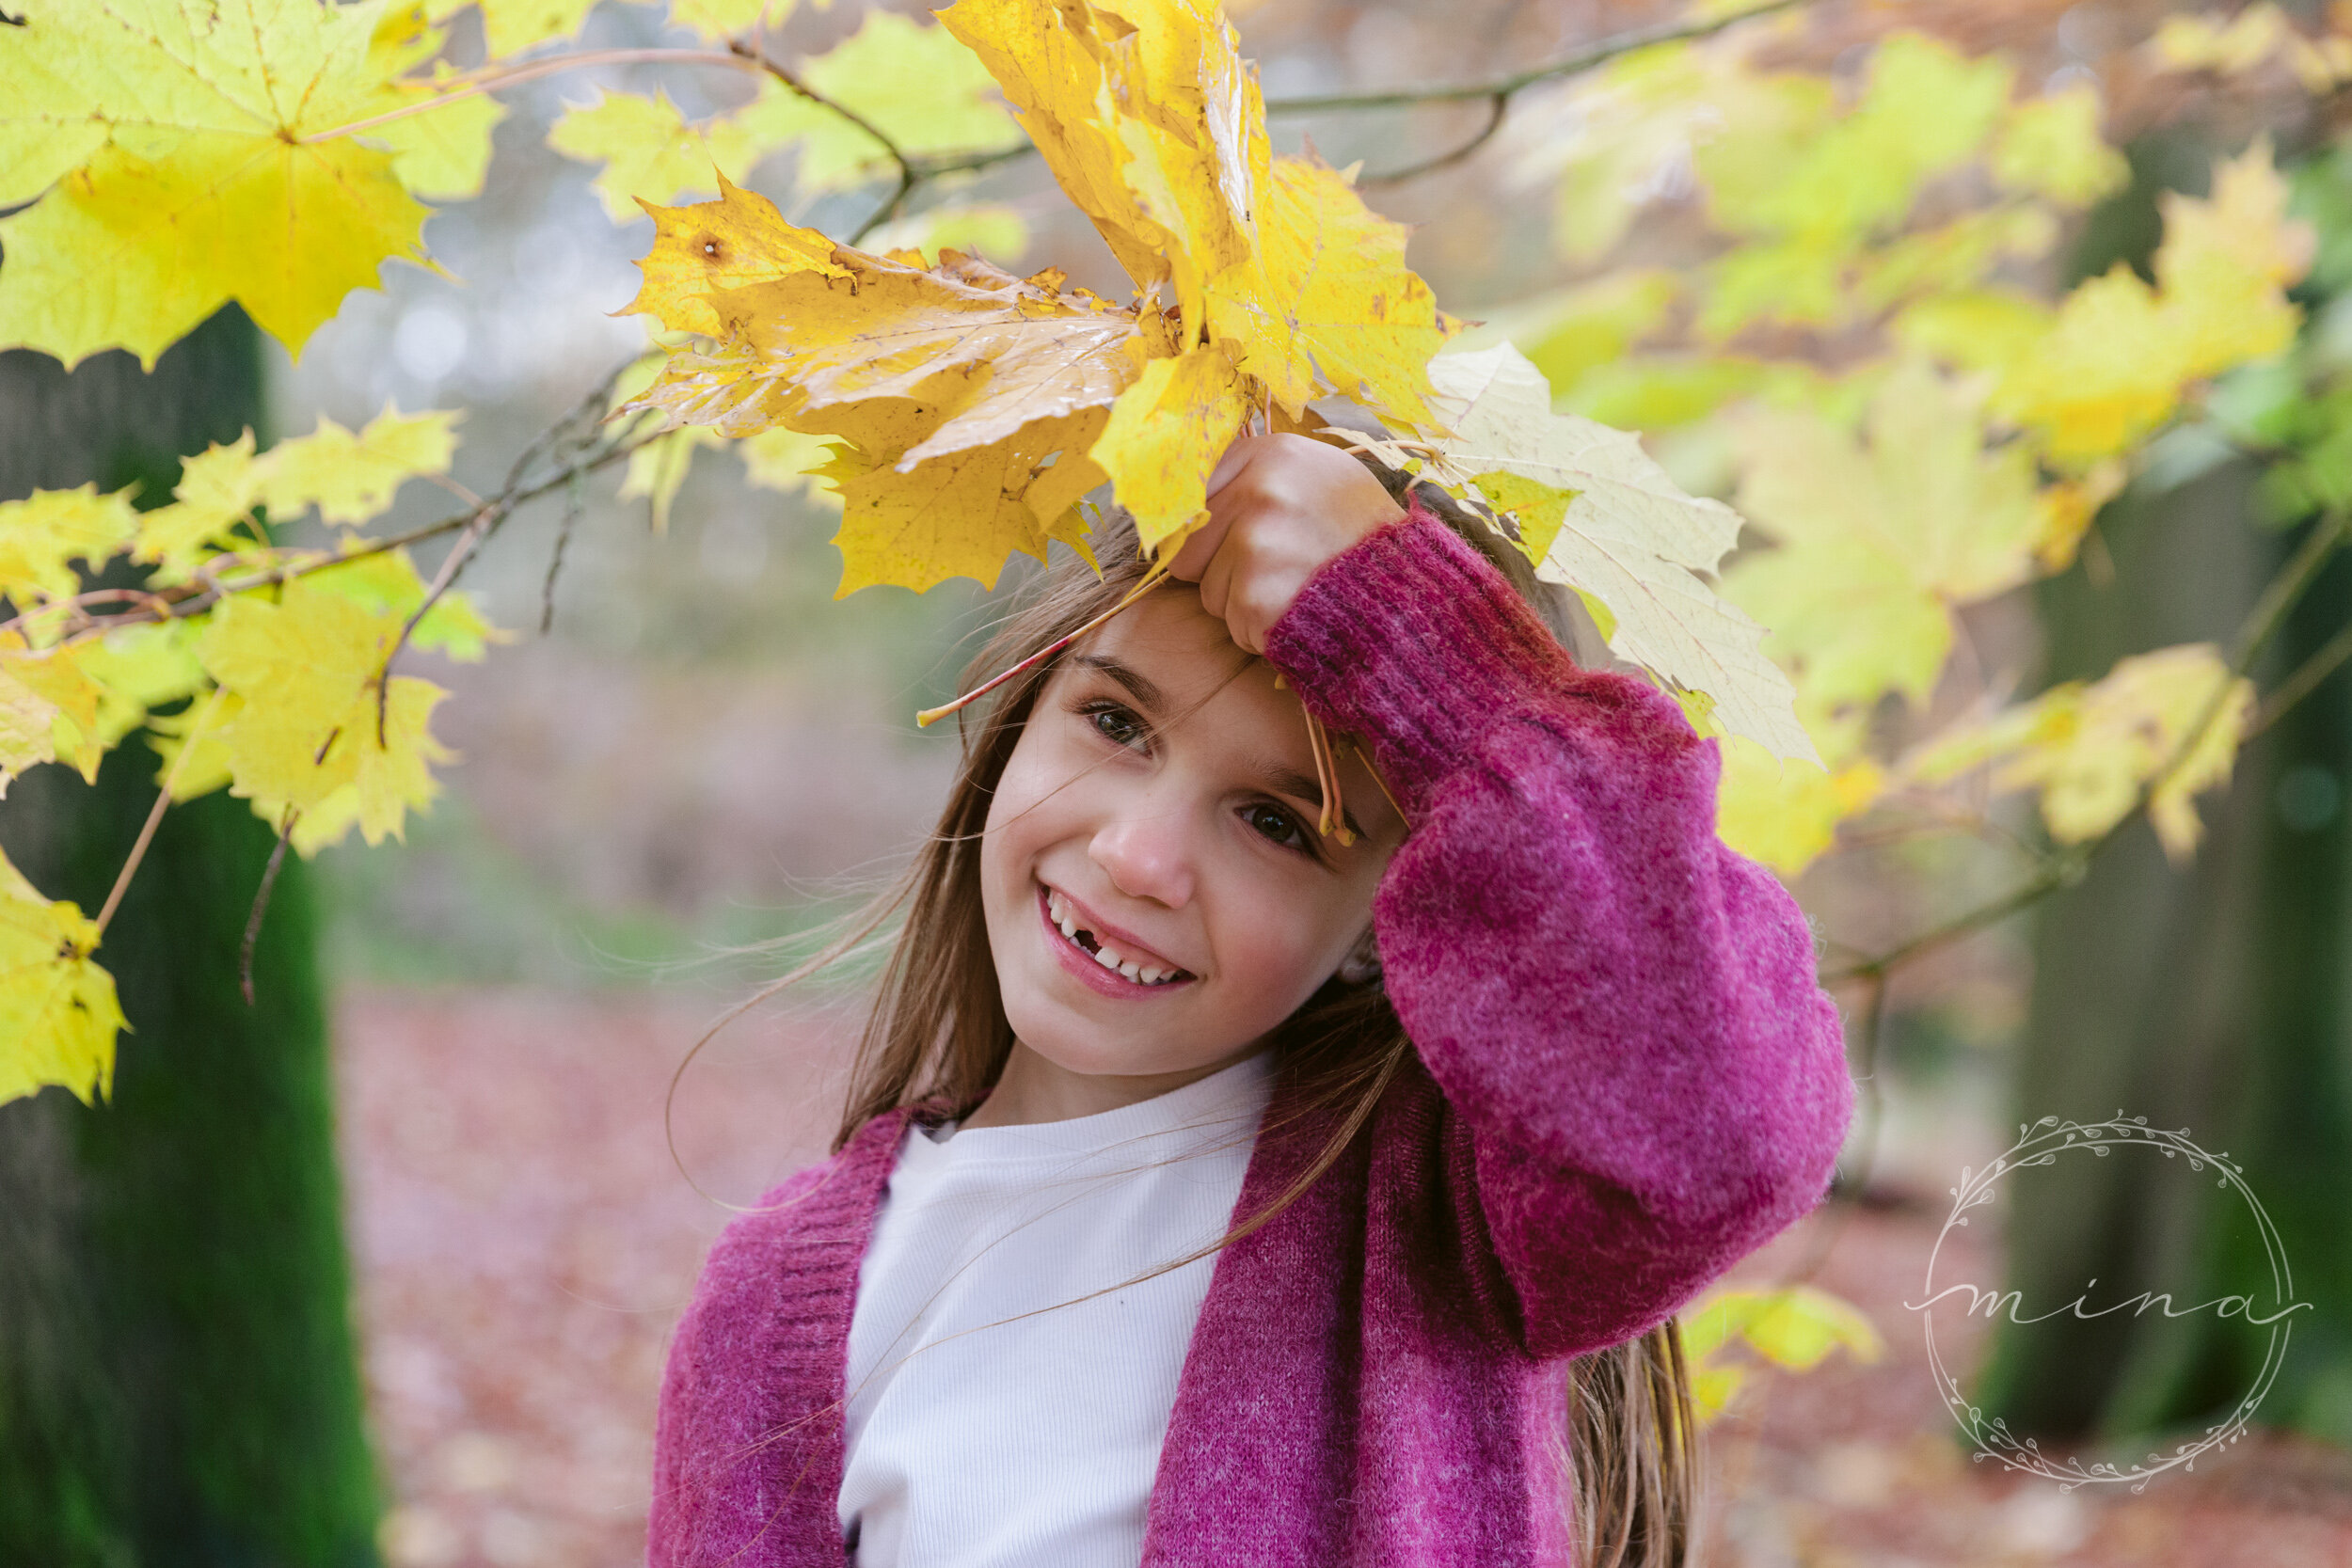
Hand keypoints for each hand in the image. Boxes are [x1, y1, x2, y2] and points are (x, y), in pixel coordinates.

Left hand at [1165, 433, 1406, 653]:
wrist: (1416, 598)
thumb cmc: (1366, 540)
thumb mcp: (1322, 478)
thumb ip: (1260, 477)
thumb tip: (1190, 500)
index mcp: (1273, 454)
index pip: (1192, 490)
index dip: (1208, 524)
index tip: (1229, 537)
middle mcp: (1260, 492)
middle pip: (1190, 548)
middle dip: (1222, 569)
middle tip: (1279, 570)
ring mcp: (1257, 545)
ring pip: (1208, 592)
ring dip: (1243, 603)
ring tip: (1297, 592)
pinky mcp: (1256, 597)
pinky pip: (1232, 625)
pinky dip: (1260, 632)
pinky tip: (1300, 616)